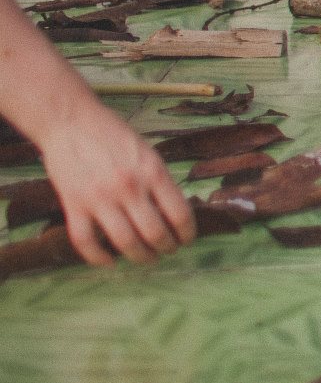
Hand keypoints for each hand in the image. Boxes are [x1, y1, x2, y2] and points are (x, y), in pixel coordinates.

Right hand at [41, 101, 195, 265]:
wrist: (70, 120)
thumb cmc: (113, 135)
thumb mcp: (148, 153)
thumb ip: (160, 182)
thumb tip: (175, 214)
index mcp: (153, 172)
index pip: (180, 214)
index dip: (187, 234)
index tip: (187, 239)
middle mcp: (129, 187)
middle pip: (155, 234)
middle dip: (166, 248)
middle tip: (168, 250)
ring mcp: (99, 198)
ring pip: (125, 242)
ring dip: (140, 257)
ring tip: (146, 258)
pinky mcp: (73, 204)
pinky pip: (86, 241)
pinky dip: (98, 258)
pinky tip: (110, 262)